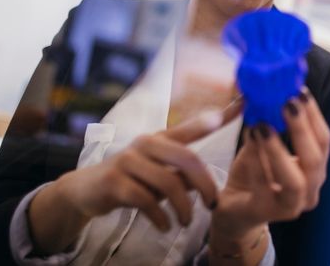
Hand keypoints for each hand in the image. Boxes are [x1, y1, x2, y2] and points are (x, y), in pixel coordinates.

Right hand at [28, 100, 241, 253]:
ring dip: (183, 208)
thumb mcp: (160, 173)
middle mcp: (146, 144)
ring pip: (169, 183)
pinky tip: (164, 226)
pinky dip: (160, 217)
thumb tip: (206, 183)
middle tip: (212, 204)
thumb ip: (183, 174)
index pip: (193, 126)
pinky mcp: (115, 182)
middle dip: (205, 185)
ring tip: (186, 222)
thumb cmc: (132, 180)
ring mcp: (128, 161)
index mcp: (160, 138)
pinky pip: (147, 200)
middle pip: (187, 159)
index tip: (244, 104)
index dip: (219, 116)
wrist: (86, 191)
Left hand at [208, 88, 329, 260]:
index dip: (314, 115)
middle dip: (302, 128)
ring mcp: (290, 207)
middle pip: (315, 159)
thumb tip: (271, 90)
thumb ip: (272, 124)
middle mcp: (310, 191)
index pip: (324, 141)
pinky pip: (263, 185)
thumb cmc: (254, 173)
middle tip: (287, 103)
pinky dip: (256, 158)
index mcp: (315, 171)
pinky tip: (249, 137)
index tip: (300, 91)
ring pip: (294, 179)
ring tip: (263, 124)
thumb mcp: (265, 144)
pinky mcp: (265, 213)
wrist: (234, 208)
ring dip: (278, 148)